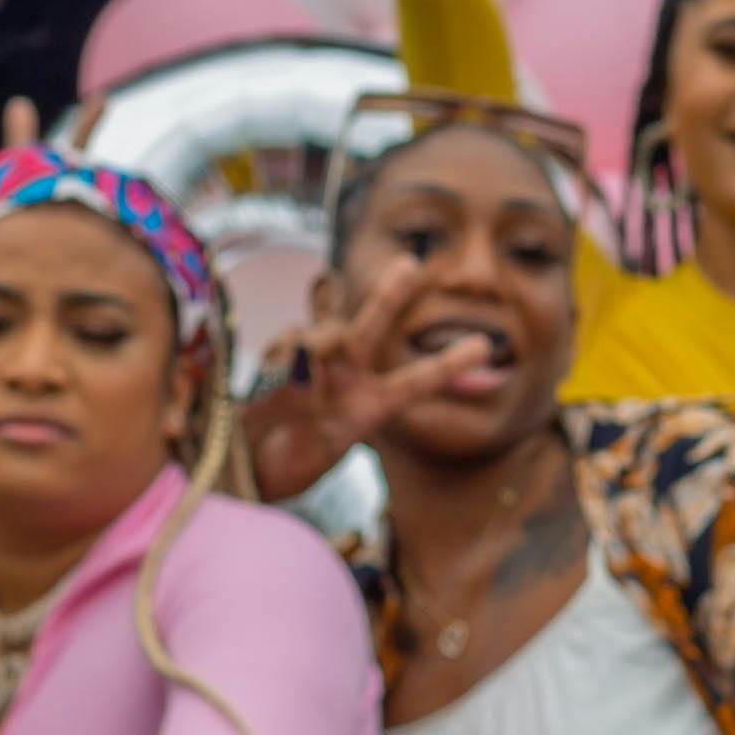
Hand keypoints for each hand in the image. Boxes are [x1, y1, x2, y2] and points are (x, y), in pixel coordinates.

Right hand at [241, 260, 492, 486]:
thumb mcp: (311, 447)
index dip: (448, 365)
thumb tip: (303, 355)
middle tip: (409, 262)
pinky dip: (288, 351)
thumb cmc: (287, 467)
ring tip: (305, 375)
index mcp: (372, 407)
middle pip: (373, 326)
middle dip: (391, 293)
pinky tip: (280, 371)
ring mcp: (315, 367)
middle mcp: (348, 379)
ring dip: (322, 340)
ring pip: (327, 331)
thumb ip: (309, 400)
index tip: (484, 346)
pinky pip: (290, 341)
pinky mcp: (282, 362)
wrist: (250, 473)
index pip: (416, 382)